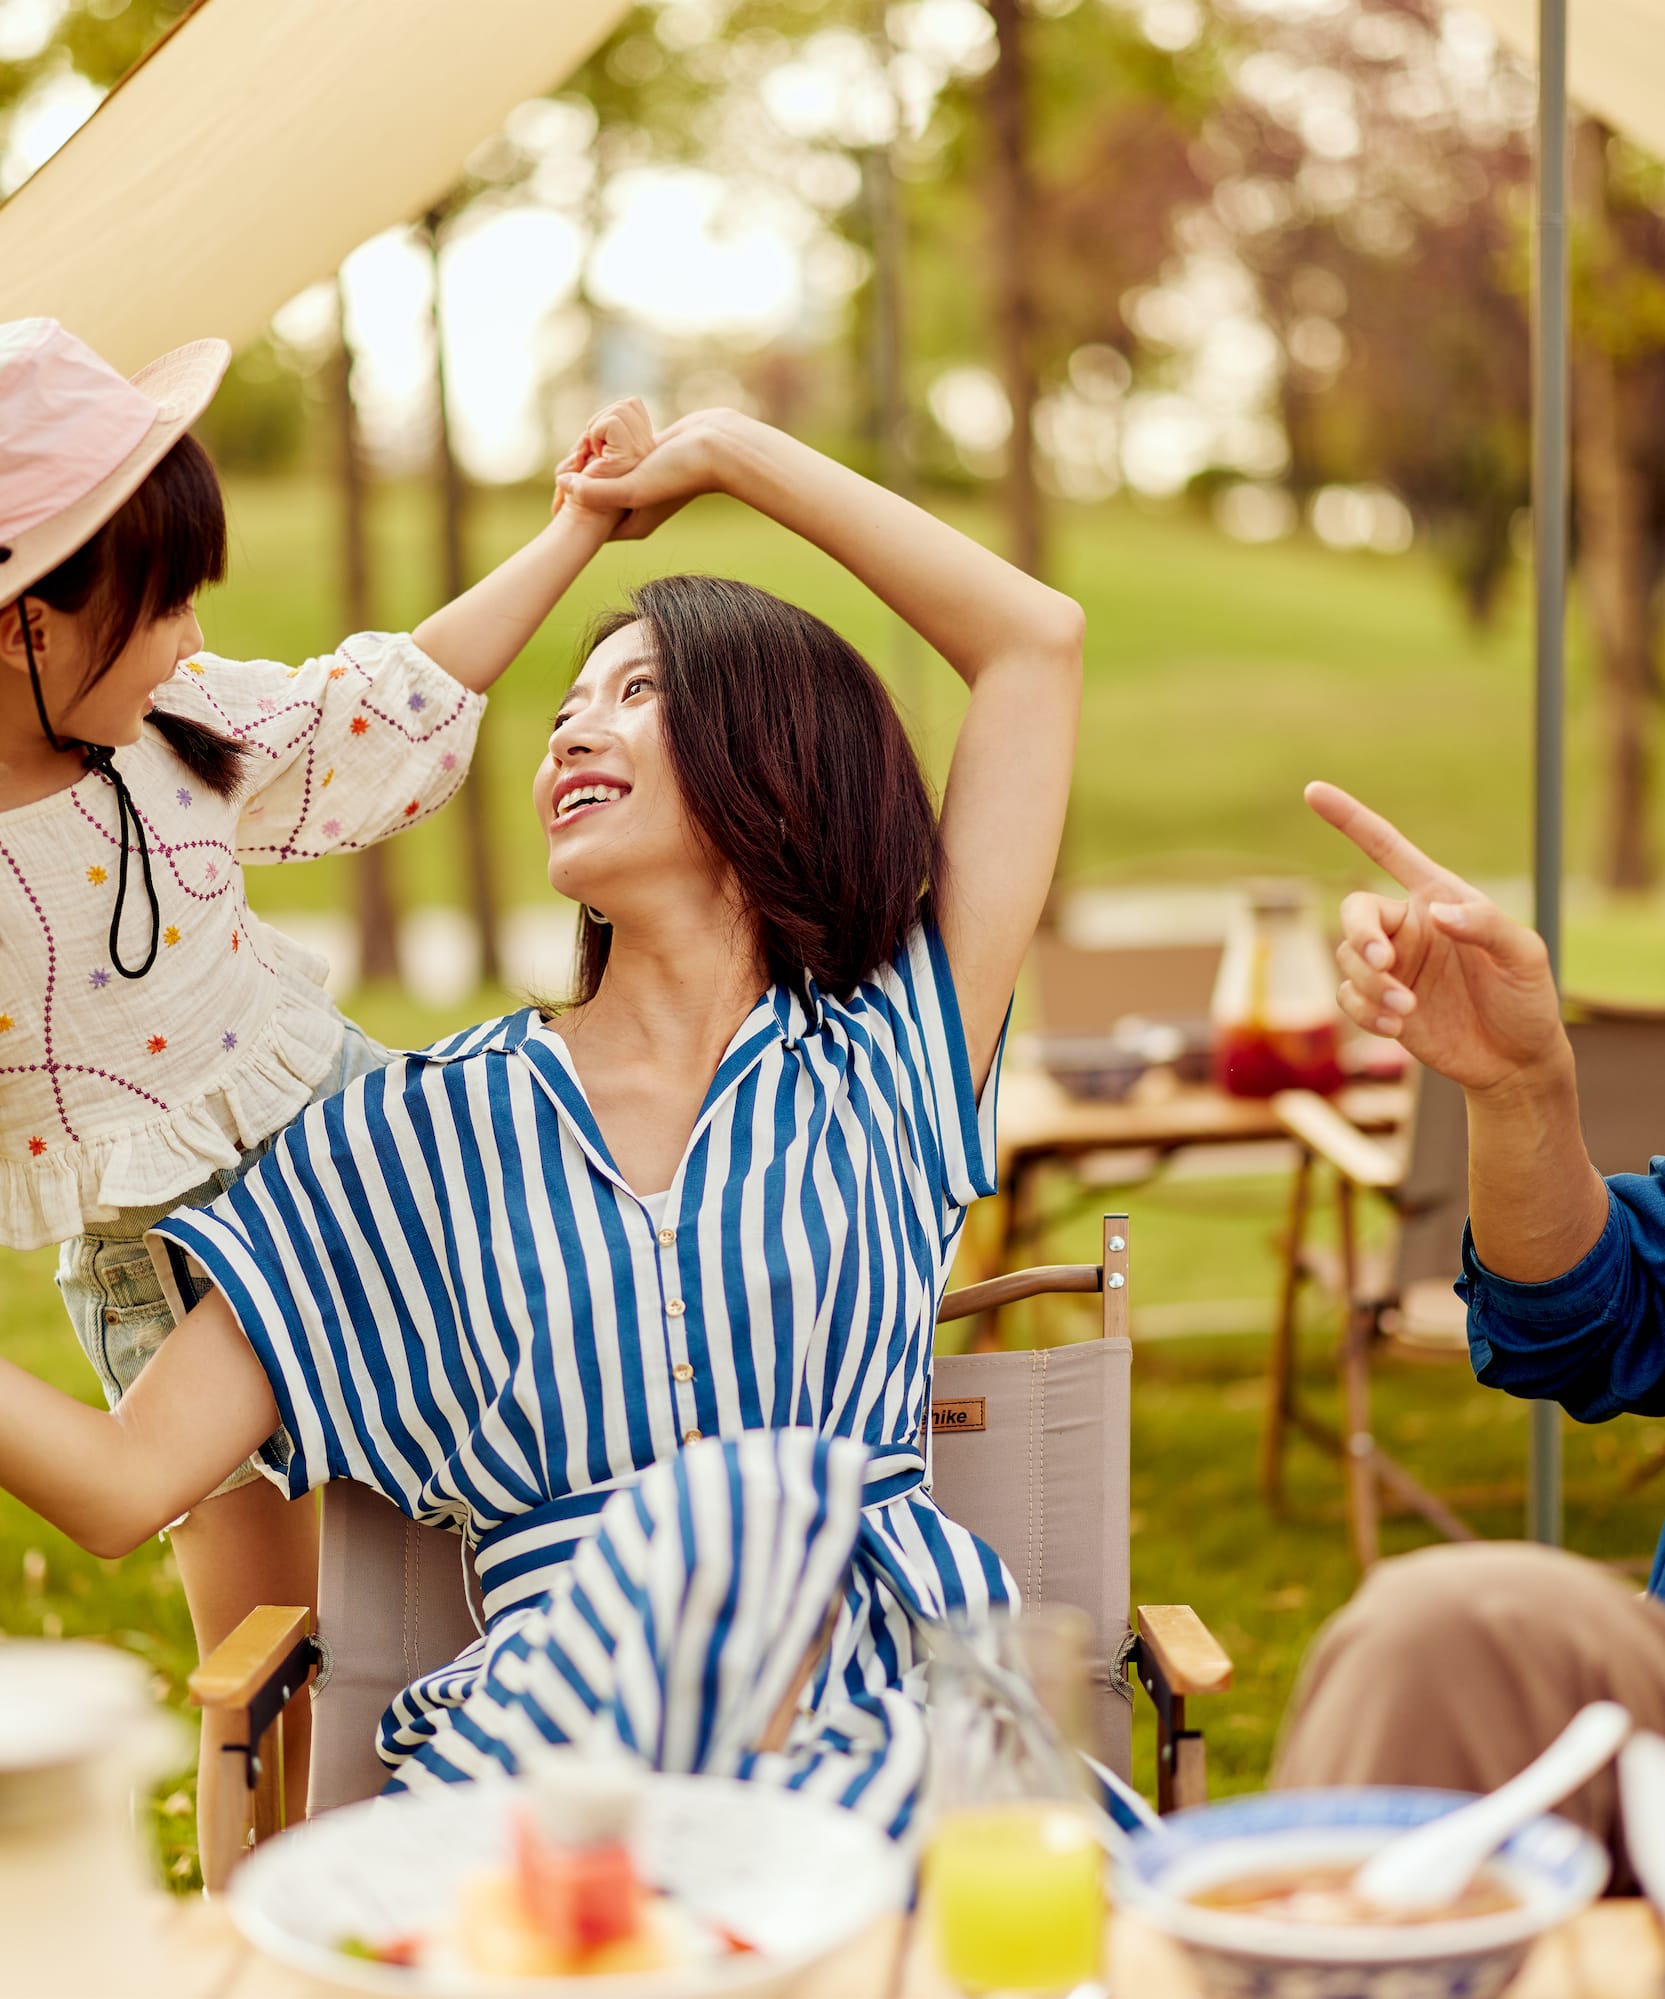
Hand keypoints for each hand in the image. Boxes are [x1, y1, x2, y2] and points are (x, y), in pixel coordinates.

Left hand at [555, 408, 746, 542]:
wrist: (717, 446)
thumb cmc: (679, 473)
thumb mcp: (631, 488)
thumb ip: (594, 492)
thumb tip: (562, 484)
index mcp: (630, 525)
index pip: (588, 524)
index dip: (569, 505)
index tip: (562, 483)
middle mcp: (634, 507)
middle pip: (592, 495)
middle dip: (578, 475)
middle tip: (574, 457)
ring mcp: (640, 481)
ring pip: (601, 470)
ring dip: (591, 454)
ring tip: (590, 443)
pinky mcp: (645, 458)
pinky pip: (614, 452)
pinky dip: (606, 442)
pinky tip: (606, 433)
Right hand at [1307, 781, 1569, 1095]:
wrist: (1516, 1062)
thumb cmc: (1527, 999)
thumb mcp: (1524, 956)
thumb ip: (1486, 925)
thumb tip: (1438, 913)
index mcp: (1438, 899)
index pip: (1387, 850)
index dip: (1350, 820)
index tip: (1313, 791)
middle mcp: (1408, 928)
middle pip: (1355, 912)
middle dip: (1360, 935)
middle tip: (1382, 961)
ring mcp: (1391, 967)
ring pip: (1348, 960)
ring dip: (1371, 985)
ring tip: (1408, 1010)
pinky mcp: (1379, 1004)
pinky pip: (1348, 998)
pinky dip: (1364, 1012)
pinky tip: (1397, 1027)